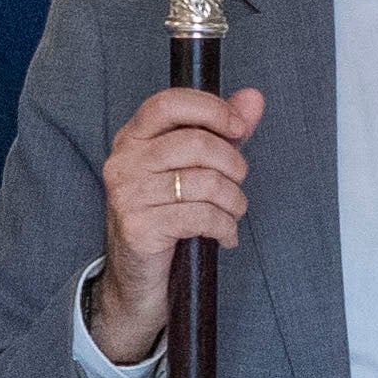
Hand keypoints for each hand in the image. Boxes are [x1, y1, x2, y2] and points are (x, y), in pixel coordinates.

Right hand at [87, 83, 262, 366]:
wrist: (137, 279)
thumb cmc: (168, 216)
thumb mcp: (193, 168)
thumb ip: (222, 132)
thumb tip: (254, 98)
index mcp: (133, 138)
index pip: (169, 103)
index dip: (210, 109)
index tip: (238, 127)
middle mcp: (124, 162)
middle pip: (197, 143)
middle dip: (233, 164)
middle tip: (238, 183)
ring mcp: (127, 195)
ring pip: (206, 183)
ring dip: (234, 202)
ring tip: (232, 214)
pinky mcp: (139, 227)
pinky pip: (202, 216)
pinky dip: (225, 227)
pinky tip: (225, 235)